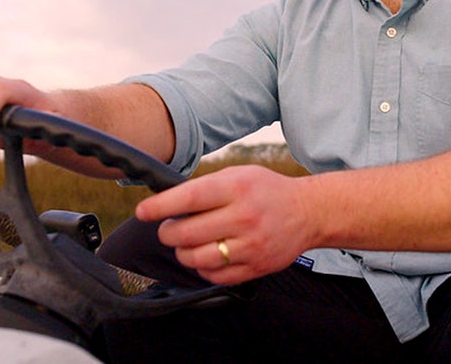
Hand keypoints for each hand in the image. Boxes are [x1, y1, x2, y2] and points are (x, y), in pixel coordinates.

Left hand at [135, 165, 316, 284]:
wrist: (307, 212)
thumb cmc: (267, 191)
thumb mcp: (238, 175)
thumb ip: (205, 187)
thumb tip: (166, 202)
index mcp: (237, 188)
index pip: (189, 198)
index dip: (160, 207)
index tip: (143, 212)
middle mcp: (244, 217)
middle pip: (187, 234)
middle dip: (168, 233)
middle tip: (169, 229)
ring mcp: (250, 246)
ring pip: (197, 259)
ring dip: (183, 252)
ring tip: (187, 243)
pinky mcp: (255, 268)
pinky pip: (214, 276)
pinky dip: (202, 268)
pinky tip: (207, 255)